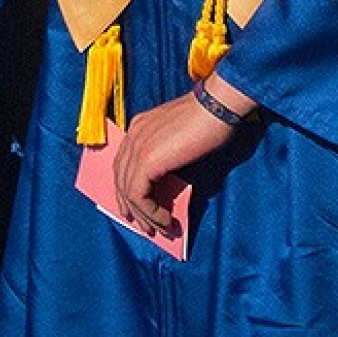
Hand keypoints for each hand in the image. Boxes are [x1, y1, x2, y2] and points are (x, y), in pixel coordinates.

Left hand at [112, 81, 246, 233]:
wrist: (217, 107)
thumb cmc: (210, 122)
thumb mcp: (182, 141)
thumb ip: (169, 158)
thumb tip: (169, 185)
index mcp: (139, 127)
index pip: (123, 163)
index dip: (127, 188)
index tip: (136, 208)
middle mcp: (133, 135)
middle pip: (120, 177)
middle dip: (130, 205)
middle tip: (144, 226)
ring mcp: (137, 146)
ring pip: (128, 189)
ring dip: (143, 214)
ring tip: (158, 229)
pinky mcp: (147, 159)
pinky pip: (138, 193)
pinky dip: (150, 210)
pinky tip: (165, 219)